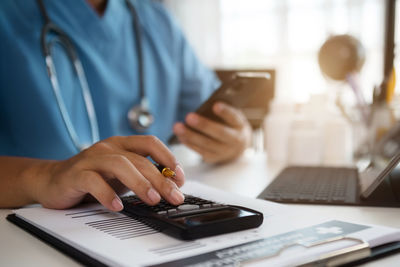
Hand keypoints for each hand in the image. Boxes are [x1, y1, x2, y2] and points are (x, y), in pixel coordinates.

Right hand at [31, 136, 184, 210]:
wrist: (54, 181)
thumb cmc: (94, 177)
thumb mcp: (123, 175)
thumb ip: (143, 176)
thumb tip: (173, 186)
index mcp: (123, 144)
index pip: (151, 143)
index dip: (169, 158)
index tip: (181, 178)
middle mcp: (109, 148)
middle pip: (139, 159)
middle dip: (161, 178)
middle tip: (174, 195)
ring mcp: (92, 159)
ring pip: (119, 165)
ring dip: (139, 183)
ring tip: (152, 199)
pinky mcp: (76, 174)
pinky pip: (94, 181)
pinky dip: (107, 194)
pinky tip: (117, 206)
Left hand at [173, 102, 251, 163]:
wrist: (236, 148)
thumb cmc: (229, 125)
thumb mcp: (231, 117)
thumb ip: (221, 112)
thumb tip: (204, 107)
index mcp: (240, 126)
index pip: (234, 118)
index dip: (225, 112)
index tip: (215, 105)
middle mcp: (235, 141)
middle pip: (219, 133)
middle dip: (203, 125)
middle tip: (189, 117)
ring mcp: (224, 151)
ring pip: (206, 144)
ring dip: (190, 135)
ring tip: (177, 126)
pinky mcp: (213, 158)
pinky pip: (199, 150)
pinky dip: (188, 142)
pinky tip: (180, 135)